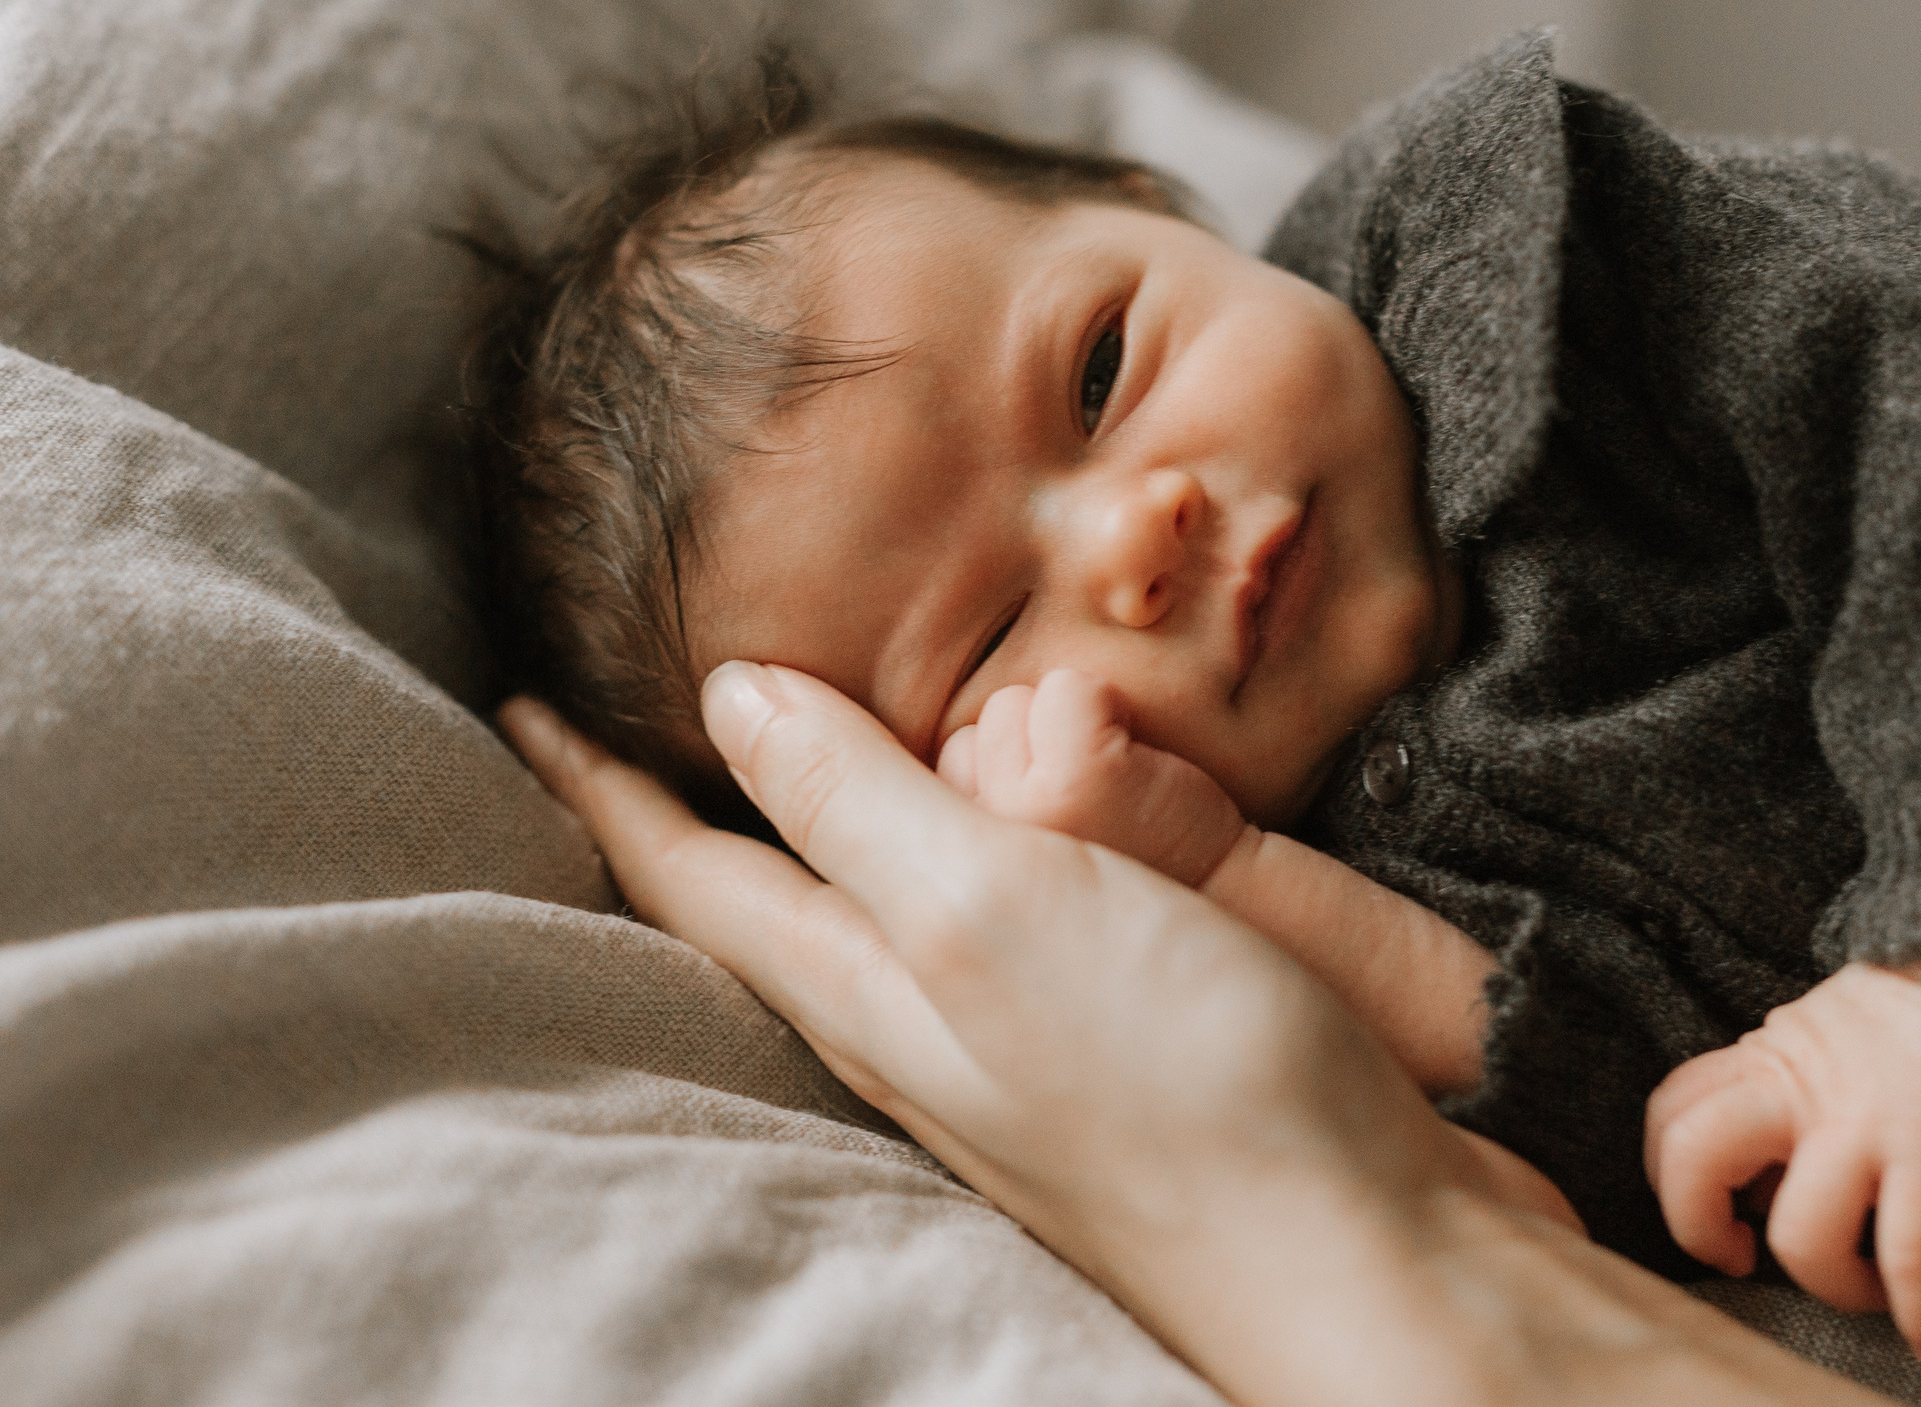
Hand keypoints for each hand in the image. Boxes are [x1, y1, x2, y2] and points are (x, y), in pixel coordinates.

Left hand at [497, 667, 1569, 1382]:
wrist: (1365, 1249)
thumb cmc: (1183, 1083)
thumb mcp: (992, 909)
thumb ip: (863, 804)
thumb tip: (735, 705)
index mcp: (867, 989)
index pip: (691, 871)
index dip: (597, 783)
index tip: (521, 708)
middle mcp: (921, 1025)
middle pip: (762, 907)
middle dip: (686, 814)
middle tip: (628, 729)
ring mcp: (1020, 1045)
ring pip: (872, 922)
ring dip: (810, 834)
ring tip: (778, 763)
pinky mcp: (1118, 1044)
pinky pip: (991, 928)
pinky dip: (946, 857)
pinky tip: (986, 838)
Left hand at [1643, 960, 1920, 1363]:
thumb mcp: (1831, 1031)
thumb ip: (1792, 1087)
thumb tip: (1771, 1173)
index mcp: (1771, 1056)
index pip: (1673, 1111)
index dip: (1672, 1178)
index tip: (1723, 1214)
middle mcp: (1802, 1086)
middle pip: (1690, 1156)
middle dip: (1697, 1228)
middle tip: (1744, 1256)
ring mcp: (1865, 1117)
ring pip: (1796, 1230)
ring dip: (1826, 1285)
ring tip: (1864, 1290)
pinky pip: (1910, 1251)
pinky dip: (1918, 1310)